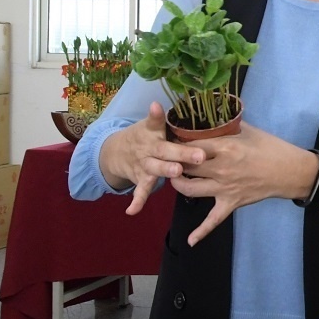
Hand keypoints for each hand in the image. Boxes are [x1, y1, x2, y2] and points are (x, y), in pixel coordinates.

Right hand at [99, 101, 206, 216]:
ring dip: (165, 170)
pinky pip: (140, 190)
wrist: (116, 152)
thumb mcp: (155, 125)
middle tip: (198, 155)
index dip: (156, 115)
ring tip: (176, 171)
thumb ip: (174, 121)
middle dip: (181, 152)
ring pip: (155, 167)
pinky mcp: (140, 178)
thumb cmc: (148, 136)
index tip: (156, 107)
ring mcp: (144, 163)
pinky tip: (133, 210)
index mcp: (153, 131)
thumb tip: (201, 111)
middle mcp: (148, 147)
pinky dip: (137, 200)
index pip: (154, 121)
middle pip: (164, 149)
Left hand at [168, 123, 308, 245]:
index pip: (191, 145)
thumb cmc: (271, 147)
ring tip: (173, 177)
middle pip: (185, 166)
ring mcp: (224, 188)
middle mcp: (220, 169)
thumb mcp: (248, 130)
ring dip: (177, 183)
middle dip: (173, 161)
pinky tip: (190, 241)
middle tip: (167, 157)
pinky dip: (201, 232)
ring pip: (189, 189)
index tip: (171, 138)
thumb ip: (227, 124)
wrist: (289, 171)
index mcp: (224, 148)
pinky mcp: (231, 203)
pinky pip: (213, 220)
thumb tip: (211, 116)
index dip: (177, 141)